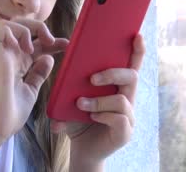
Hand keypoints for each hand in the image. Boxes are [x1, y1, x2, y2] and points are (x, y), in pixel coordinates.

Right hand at [0, 18, 67, 140]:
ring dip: (24, 28)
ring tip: (32, 46)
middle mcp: (9, 56)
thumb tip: (48, 59)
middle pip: (19, 26)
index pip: (35, 43)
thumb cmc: (11, 113)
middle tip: (50, 40)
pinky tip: (20, 46)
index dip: (51, 40)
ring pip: (6, 24)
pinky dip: (9, 32)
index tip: (67, 44)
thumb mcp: (31, 90)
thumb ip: (38, 74)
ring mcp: (0, 55)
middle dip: (38, 27)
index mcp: (18, 63)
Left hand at [50, 34, 145, 166]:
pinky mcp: (126, 132)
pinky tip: (91, 118)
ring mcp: (129, 116)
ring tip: (81, 105)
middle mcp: (128, 99)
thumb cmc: (80, 120)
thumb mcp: (73, 98)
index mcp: (118, 87)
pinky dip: (102, 115)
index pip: (132, 65)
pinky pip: (119, 118)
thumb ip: (67, 84)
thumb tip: (49, 60)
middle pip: (131, 76)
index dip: (137, 51)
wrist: (82, 149)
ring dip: (99, 101)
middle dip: (111, 74)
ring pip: (122, 99)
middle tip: (91, 79)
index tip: (136, 35)